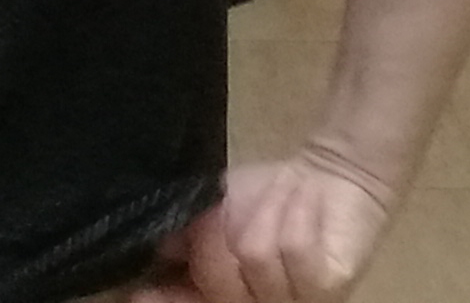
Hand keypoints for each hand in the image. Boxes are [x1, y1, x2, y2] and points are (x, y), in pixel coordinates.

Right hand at [132, 150, 393, 302]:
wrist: (327, 179)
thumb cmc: (265, 199)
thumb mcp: (209, 213)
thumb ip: (179, 237)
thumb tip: (146, 252)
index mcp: (225, 295)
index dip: (165, 302)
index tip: (139, 292)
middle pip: (221, 289)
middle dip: (214, 245)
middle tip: (219, 214)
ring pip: (254, 261)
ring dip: (258, 221)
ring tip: (274, 206)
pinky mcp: (330, 289)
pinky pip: (291, 250)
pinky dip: (291, 216)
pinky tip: (300, 206)